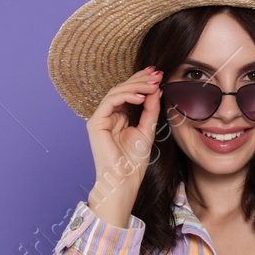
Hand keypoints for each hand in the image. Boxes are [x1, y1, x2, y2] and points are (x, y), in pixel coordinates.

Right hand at [86, 66, 163, 226]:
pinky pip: (110, 102)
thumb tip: (156, 89)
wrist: (124, 180)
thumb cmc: (134, 162)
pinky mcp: (96, 123)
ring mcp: (101, 118)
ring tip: (153, 84)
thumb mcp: (148, 129)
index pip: (130, 93)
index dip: (142, 81)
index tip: (158, 74)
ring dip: (136, 86)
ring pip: (116, 92)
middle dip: (140, 79)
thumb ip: (150, 109)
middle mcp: (109, 115)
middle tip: (157, 73)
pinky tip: (141, 96)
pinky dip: (126, 96)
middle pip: (123, 89)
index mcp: (120, 117)